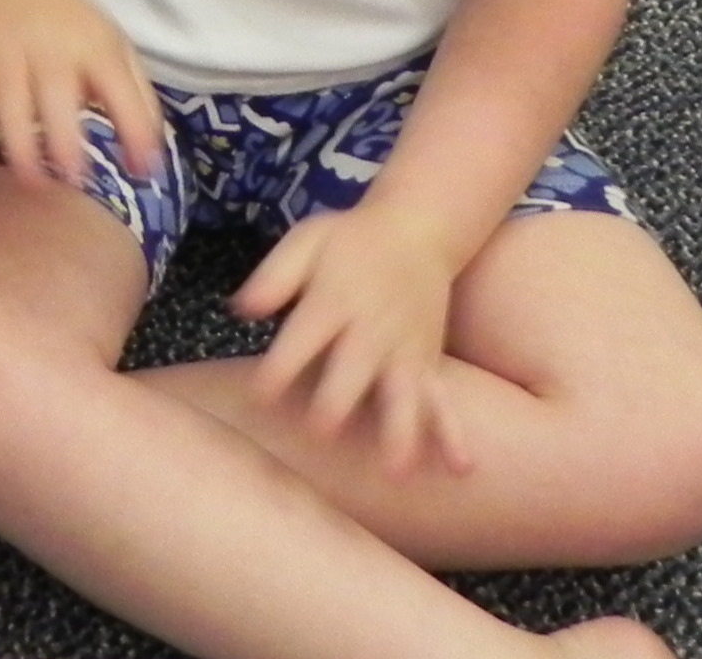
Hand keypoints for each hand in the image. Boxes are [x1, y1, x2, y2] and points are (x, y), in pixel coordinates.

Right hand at [0, 0, 162, 182]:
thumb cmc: (74, 28)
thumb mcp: (116, 49)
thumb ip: (138, 103)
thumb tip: (146, 166)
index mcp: (95, 46)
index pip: (120, 90)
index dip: (133, 133)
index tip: (140, 174)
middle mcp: (49, 48)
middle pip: (55, 95)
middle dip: (64, 143)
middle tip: (73, 181)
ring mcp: (5, 53)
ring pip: (7, 103)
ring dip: (19, 146)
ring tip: (32, 180)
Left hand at [232, 200, 473, 478]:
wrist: (417, 229)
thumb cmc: (349, 241)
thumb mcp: (307, 240)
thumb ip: (275, 276)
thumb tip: (240, 308)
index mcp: (334, 300)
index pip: (303, 339)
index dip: (280, 368)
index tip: (259, 397)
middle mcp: (372, 330)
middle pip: (354, 372)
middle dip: (337, 404)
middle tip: (321, 433)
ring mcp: (405, 351)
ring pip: (404, 396)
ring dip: (399, 432)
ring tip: (396, 472)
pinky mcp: (428, 365)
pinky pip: (443, 402)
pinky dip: (452, 435)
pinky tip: (461, 468)